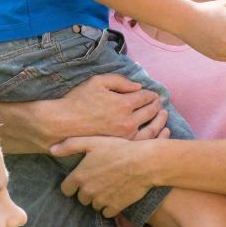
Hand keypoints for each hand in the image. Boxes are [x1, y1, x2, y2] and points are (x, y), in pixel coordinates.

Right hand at [41, 72, 167, 145]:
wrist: (64, 124)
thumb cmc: (79, 100)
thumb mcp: (98, 81)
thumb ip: (120, 81)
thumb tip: (138, 87)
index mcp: (124, 104)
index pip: (146, 97)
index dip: (151, 94)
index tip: (154, 93)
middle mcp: (128, 121)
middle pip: (151, 111)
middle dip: (157, 105)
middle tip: (159, 102)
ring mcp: (125, 136)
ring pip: (151, 127)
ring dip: (158, 120)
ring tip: (161, 115)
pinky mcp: (121, 145)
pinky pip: (142, 139)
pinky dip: (152, 134)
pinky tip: (153, 130)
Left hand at [53, 134, 156, 218]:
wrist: (144, 163)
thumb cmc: (118, 149)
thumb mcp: (93, 142)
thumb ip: (70, 145)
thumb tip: (51, 150)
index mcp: (79, 176)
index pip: (66, 190)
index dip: (73, 185)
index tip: (82, 180)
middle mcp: (87, 191)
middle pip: (81, 198)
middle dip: (87, 191)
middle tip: (100, 180)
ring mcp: (101, 201)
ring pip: (94, 205)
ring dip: (99, 199)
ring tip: (110, 186)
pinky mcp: (115, 208)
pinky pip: (107, 212)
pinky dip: (111, 206)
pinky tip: (118, 194)